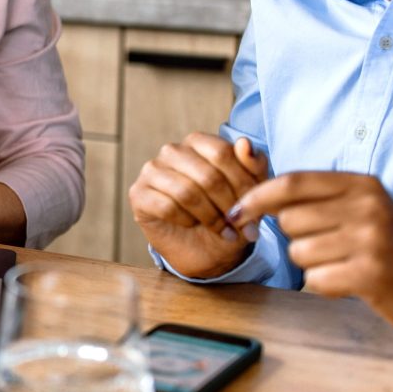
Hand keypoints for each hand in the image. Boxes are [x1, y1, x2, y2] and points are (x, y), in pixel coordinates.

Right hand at [128, 133, 268, 278]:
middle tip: (239, 225)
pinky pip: (168, 207)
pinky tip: (192, 224)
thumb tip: (245, 142)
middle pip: (207, 175)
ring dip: (210, 217)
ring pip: (187, 193)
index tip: (252, 206)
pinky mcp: (139, 194)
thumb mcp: (249, 191)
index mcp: (198, 142)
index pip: (222, 153)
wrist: (205, 249)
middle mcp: (171, 151)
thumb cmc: (226, 214)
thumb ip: (253, 165)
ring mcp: (152, 171)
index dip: (242, 183)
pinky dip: (186, 221)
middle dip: (228, 206)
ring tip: (221, 230)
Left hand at [227, 172, 392, 335]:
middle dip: (296, 238)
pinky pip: (315, 279)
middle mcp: (368, 206)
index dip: (257, 197)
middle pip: (289, 219)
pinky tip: (350, 282)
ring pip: (298, 252)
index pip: (292, 182)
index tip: (237, 212)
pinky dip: (325, 285)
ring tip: (343, 264)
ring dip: (312, 264)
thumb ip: (315, 197)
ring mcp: (371, 240)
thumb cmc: (385, 247)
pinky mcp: (371, 274)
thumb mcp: (359, 208)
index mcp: (361, 184)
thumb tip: (254, 194)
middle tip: (328, 246)